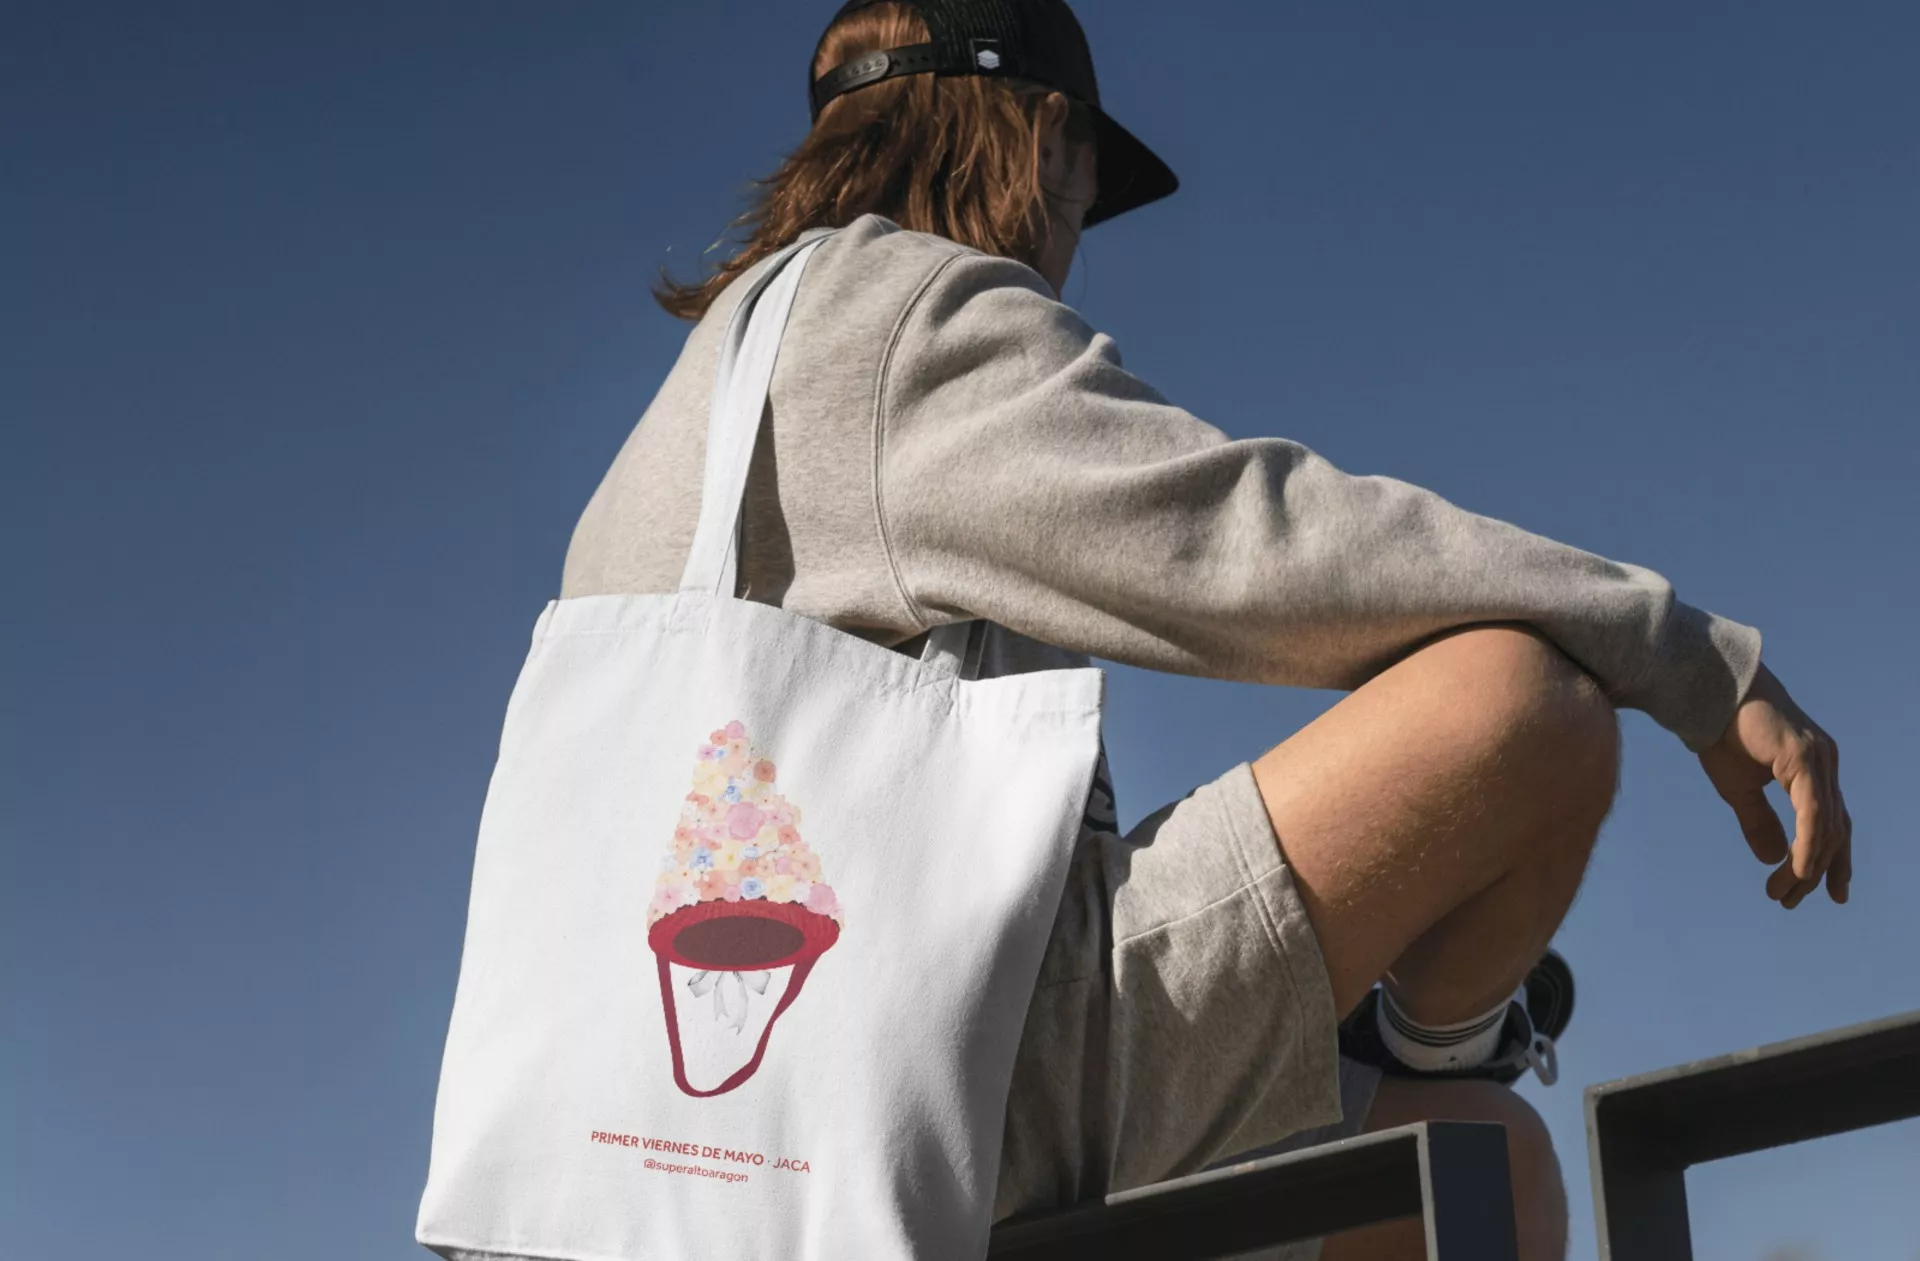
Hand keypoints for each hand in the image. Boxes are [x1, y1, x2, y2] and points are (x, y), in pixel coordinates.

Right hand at [1698, 664, 1850, 907]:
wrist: (1705, 691)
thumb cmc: (1719, 732)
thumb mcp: (1738, 788)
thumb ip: (1758, 822)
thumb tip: (1772, 858)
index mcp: (1813, 768)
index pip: (1832, 822)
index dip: (1832, 860)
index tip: (1826, 892)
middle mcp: (1825, 763)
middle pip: (1836, 829)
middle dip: (1822, 870)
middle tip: (1798, 900)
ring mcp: (1819, 759)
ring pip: (1827, 826)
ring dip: (1808, 865)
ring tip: (1786, 892)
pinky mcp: (1805, 758)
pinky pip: (1814, 811)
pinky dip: (1809, 844)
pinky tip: (1799, 868)